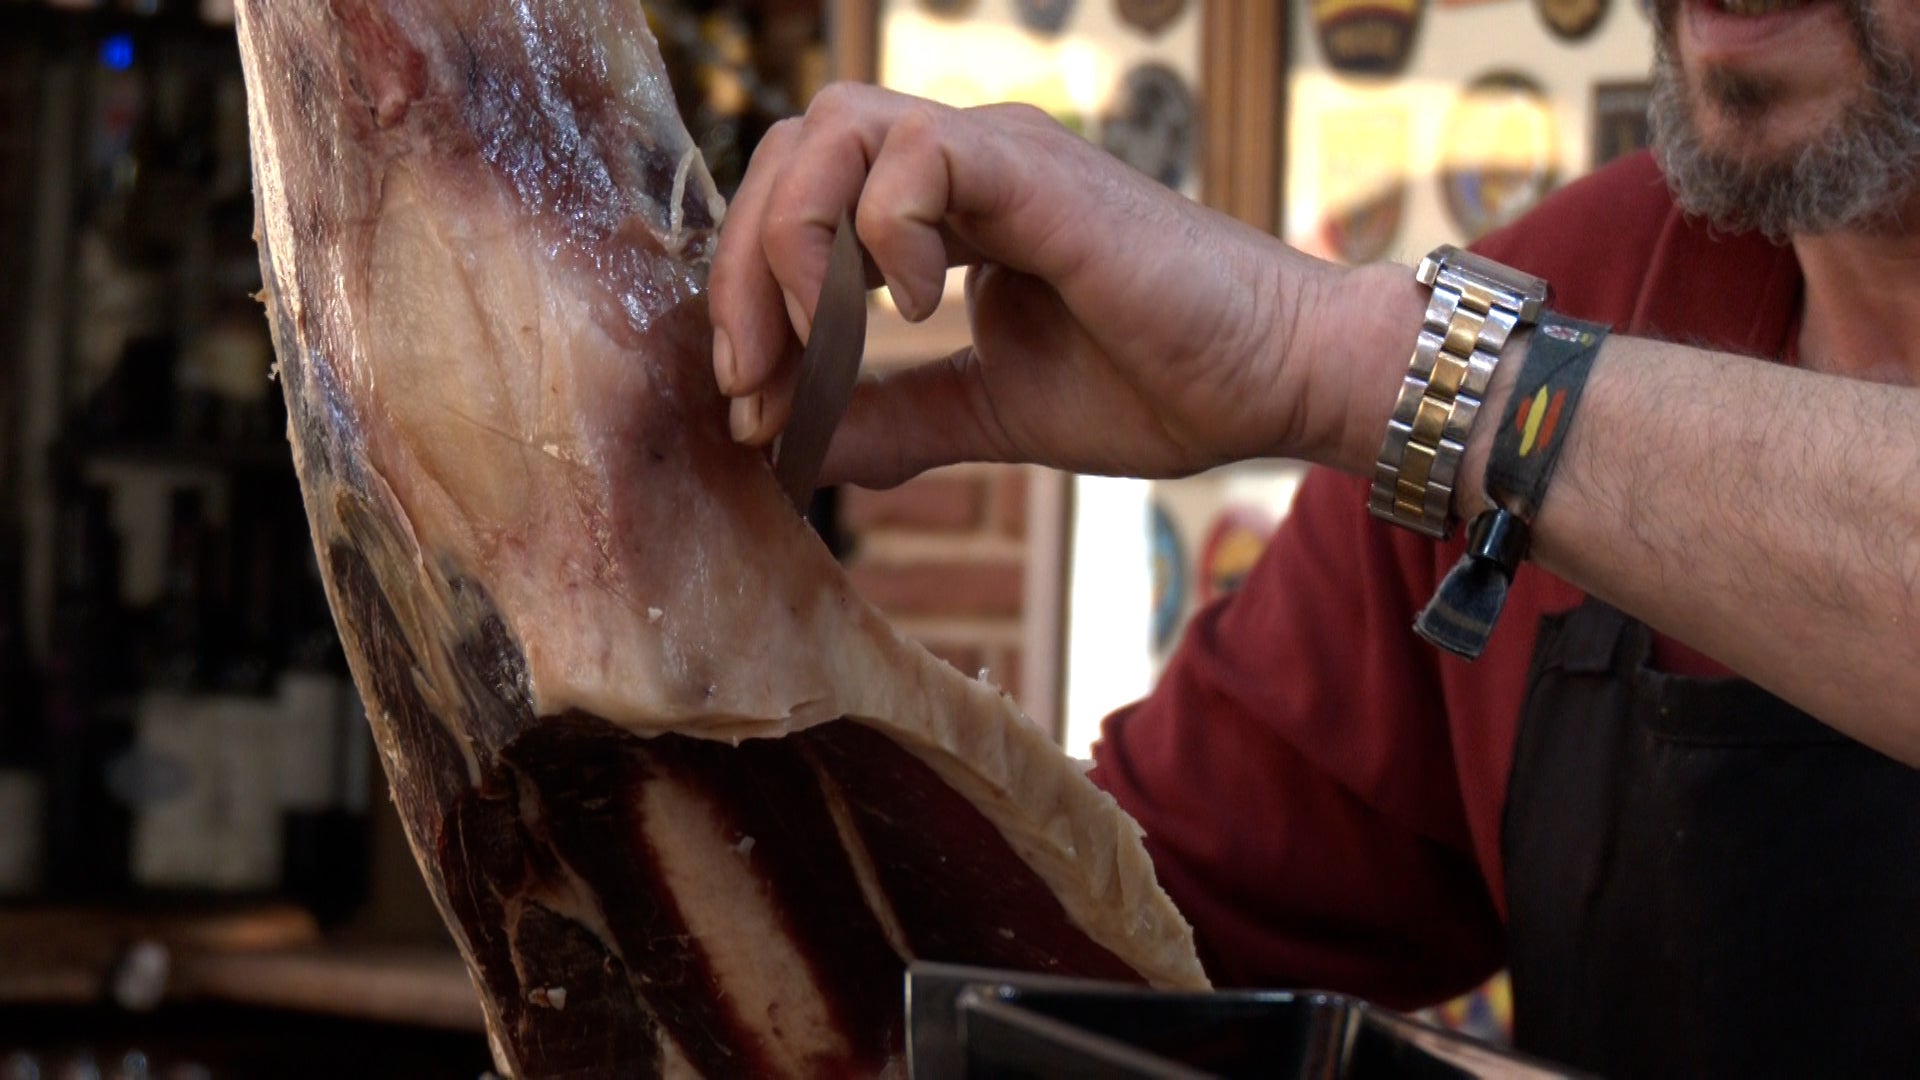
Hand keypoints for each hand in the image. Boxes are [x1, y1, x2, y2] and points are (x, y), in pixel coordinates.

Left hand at [707, 84, 1362, 487]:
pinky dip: (884, 229)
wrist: (1280, 381)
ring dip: (791, 239)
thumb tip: (784, 445)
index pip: (801, 204)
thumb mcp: (990, 411)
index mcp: (949, 213)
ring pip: (834, 125)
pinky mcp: (1041, 172)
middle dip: (740, 266)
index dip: (745, 292)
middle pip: (793, 149)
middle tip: (750, 376)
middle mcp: (964, 166)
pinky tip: (916, 310)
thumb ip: (892, 418)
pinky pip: (919, 151)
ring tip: (814, 337)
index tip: (750, 401)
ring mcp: (1002, 157)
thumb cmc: (1162, 386)